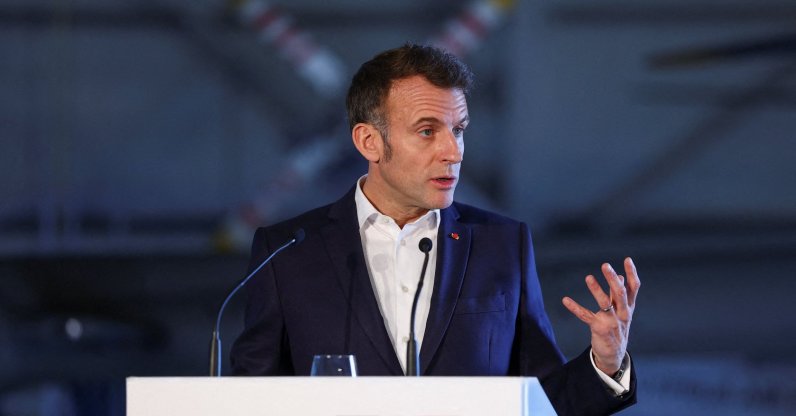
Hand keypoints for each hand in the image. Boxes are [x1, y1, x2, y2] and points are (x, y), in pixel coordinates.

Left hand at [562, 257, 639, 375]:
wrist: (614, 354)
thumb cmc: (618, 328)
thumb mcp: (622, 311)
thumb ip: (620, 294)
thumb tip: (620, 275)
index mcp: (629, 307)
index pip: (634, 288)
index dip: (632, 273)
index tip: (627, 259)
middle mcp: (623, 313)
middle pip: (620, 293)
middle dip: (612, 279)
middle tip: (605, 265)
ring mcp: (611, 321)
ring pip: (604, 303)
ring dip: (596, 289)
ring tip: (588, 277)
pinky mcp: (599, 328)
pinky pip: (585, 316)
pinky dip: (575, 307)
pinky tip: (565, 300)